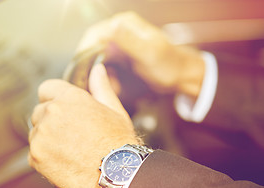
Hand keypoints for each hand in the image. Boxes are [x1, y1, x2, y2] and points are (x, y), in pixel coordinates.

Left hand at [28, 64, 139, 187]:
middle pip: (39, 111)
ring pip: (36, 132)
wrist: (117, 174)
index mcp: (69, 98)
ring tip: (71, 150)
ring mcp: (41, 136)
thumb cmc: (118, 142)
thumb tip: (97, 69)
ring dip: (47, 139)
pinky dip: (46, 157)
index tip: (62, 110)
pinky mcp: (36, 157)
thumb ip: (101, 87)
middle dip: (51, 120)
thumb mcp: (114, 110)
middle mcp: (51, 113)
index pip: (46, 88)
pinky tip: (65, 161)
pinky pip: (35, 152)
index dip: (54, 98)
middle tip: (72, 134)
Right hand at [77, 11, 204, 96]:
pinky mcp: (121, 56)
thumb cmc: (169, 64)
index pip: (94, 34)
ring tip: (108, 87)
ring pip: (98, 58)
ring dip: (99, 74)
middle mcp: (119, 31)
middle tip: (92, 84)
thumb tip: (112, 27)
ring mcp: (120, 43)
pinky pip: (106, 66)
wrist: (181, 75)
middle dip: (91, 66)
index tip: (81, 71)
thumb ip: (130, 40)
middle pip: (93, 46)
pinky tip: (114, 87)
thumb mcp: (149, 53)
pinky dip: (107, 77)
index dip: (84, 52)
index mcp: (124, 24)